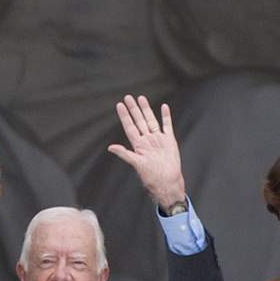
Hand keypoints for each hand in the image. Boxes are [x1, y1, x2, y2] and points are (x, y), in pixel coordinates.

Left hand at [106, 94, 185, 210]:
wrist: (168, 183)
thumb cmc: (151, 177)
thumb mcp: (136, 164)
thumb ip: (125, 154)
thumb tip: (110, 147)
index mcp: (138, 145)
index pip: (130, 126)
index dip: (125, 116)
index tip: (119, 105)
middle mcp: (147, 140)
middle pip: (139, 121)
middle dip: (133, 109)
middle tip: (128, 97)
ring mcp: (158, 139)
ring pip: (151, 120)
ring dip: (146, 110)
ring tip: (141, 98)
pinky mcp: (169, 141)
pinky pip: (167, 126)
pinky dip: (166, 116)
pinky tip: (164, 107)